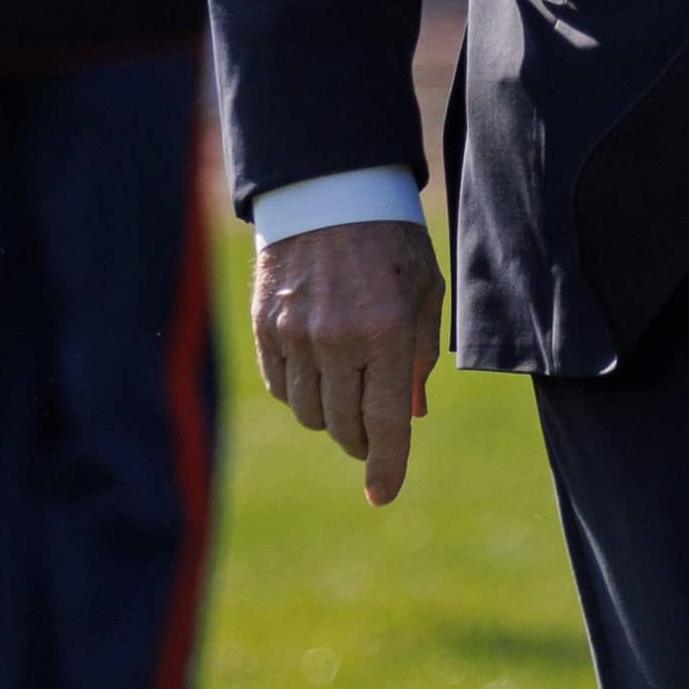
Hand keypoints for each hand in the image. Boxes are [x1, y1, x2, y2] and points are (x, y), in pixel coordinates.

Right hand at [254, 218, 446, 505]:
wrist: (329, 192)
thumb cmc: (391, 243)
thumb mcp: (424, 296)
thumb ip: (418, 359)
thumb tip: (410, 418)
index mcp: (386, 333)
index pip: (386, 423)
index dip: (387, 466)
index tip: (383, 495)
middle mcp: (337, 340)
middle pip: (343, 426)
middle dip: (363, 438)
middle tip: (373, 429)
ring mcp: (295, 336)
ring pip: (308, 413)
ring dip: (330, 416)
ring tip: (347, 390)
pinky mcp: (265, 328)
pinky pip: (280, 388)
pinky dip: (299, 393)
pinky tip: (317, 373)